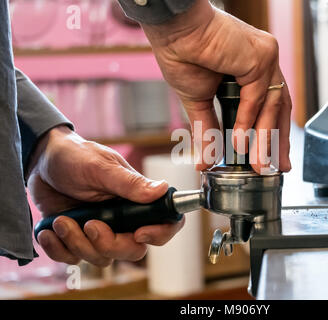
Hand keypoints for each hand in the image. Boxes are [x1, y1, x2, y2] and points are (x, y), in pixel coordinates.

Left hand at [28, 126, 184, 266]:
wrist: (41, 160)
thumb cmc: (76, 156)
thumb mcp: (101, 167)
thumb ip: (129, 183)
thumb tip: (163, 189)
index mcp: (137, 200)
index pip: (165, 223)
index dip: (160, 234)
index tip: (139, 233)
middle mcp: (123, 219)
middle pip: (134, 250)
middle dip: (110, 245)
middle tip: (90, 225)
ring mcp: (101, 231)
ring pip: (102, 258)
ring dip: (77, 243)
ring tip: (61, 220)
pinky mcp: (77, 239)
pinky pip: (74, 260)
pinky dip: (58, 250)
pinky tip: (48, 231)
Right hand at [141, 0, 291, 173]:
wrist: (173, 31)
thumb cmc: (183, 53)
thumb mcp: (198, 101)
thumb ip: (207, 129)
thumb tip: (205, 161)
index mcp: (250, 72)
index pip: (270, 108)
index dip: (271, 135)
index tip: (272, 158)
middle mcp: (263, 65)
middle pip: (280, 109)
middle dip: (278, 142)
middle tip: (276, 167)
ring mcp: (264, 59)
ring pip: (272, 106)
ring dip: (265, 139)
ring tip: (258, 165)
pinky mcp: (260, 57)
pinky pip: (256, 97)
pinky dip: (248, 121)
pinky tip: (239, 142)